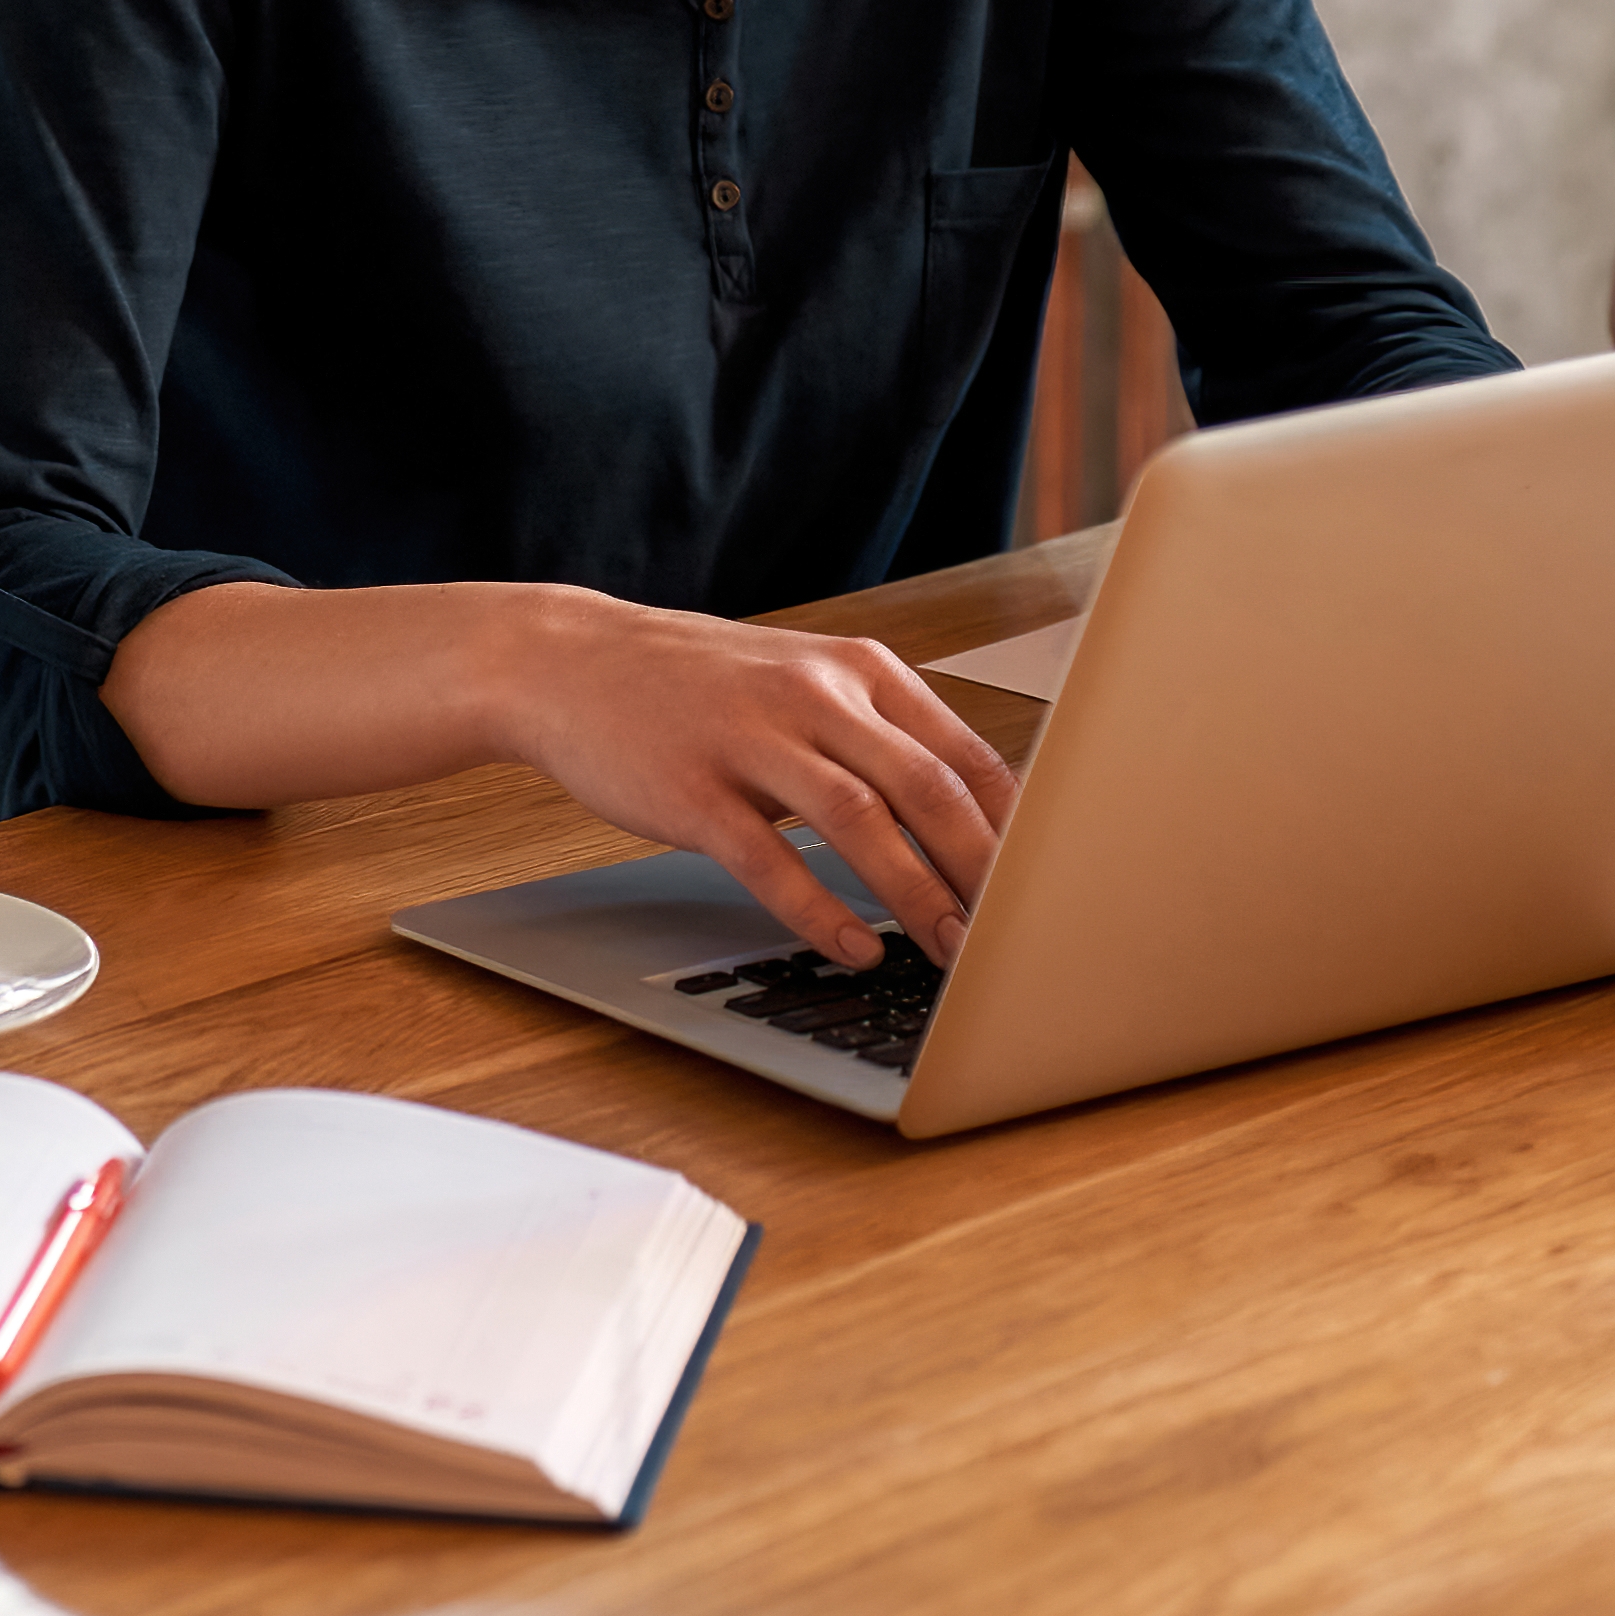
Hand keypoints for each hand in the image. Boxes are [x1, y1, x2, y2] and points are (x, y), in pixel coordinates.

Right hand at [465, 588, 1020, 966]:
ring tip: (950, 952)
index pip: (964, 754)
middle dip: (982, 873)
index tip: (1044, 885)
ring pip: (861, 824)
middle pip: (927, 789)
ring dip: (917, 897)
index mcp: (856, 670)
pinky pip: (771, 860)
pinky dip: (820, 910)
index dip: (1014, 828)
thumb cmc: (697, 685)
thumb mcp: (801, 684)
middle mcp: (814, 696)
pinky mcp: (695, 790)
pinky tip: (853, 946)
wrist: (570, 662)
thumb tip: (969, 820)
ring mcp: (752, 740)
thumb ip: (878, 736)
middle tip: (1014, 935)